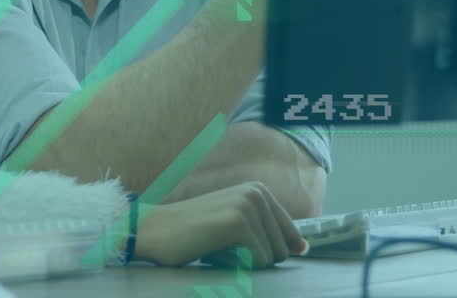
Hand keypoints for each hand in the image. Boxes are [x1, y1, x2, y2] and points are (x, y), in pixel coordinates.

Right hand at [132, 182, 306, 268]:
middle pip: (284, 249)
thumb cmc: (192, 232)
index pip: (292, 236)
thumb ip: (268, 230)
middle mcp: (256, 193)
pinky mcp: (238, 222)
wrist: (153, 230)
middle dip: (255, 258)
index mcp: (258, 190)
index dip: (271, 250)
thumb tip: (303, 246)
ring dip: (245, 262)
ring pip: (272, 257)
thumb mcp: (235, 222)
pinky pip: (258, 261)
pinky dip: (237, 265)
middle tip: (223, 246)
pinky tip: (213, 251)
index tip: (243, 247)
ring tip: (218, 247)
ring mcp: (247, 206)